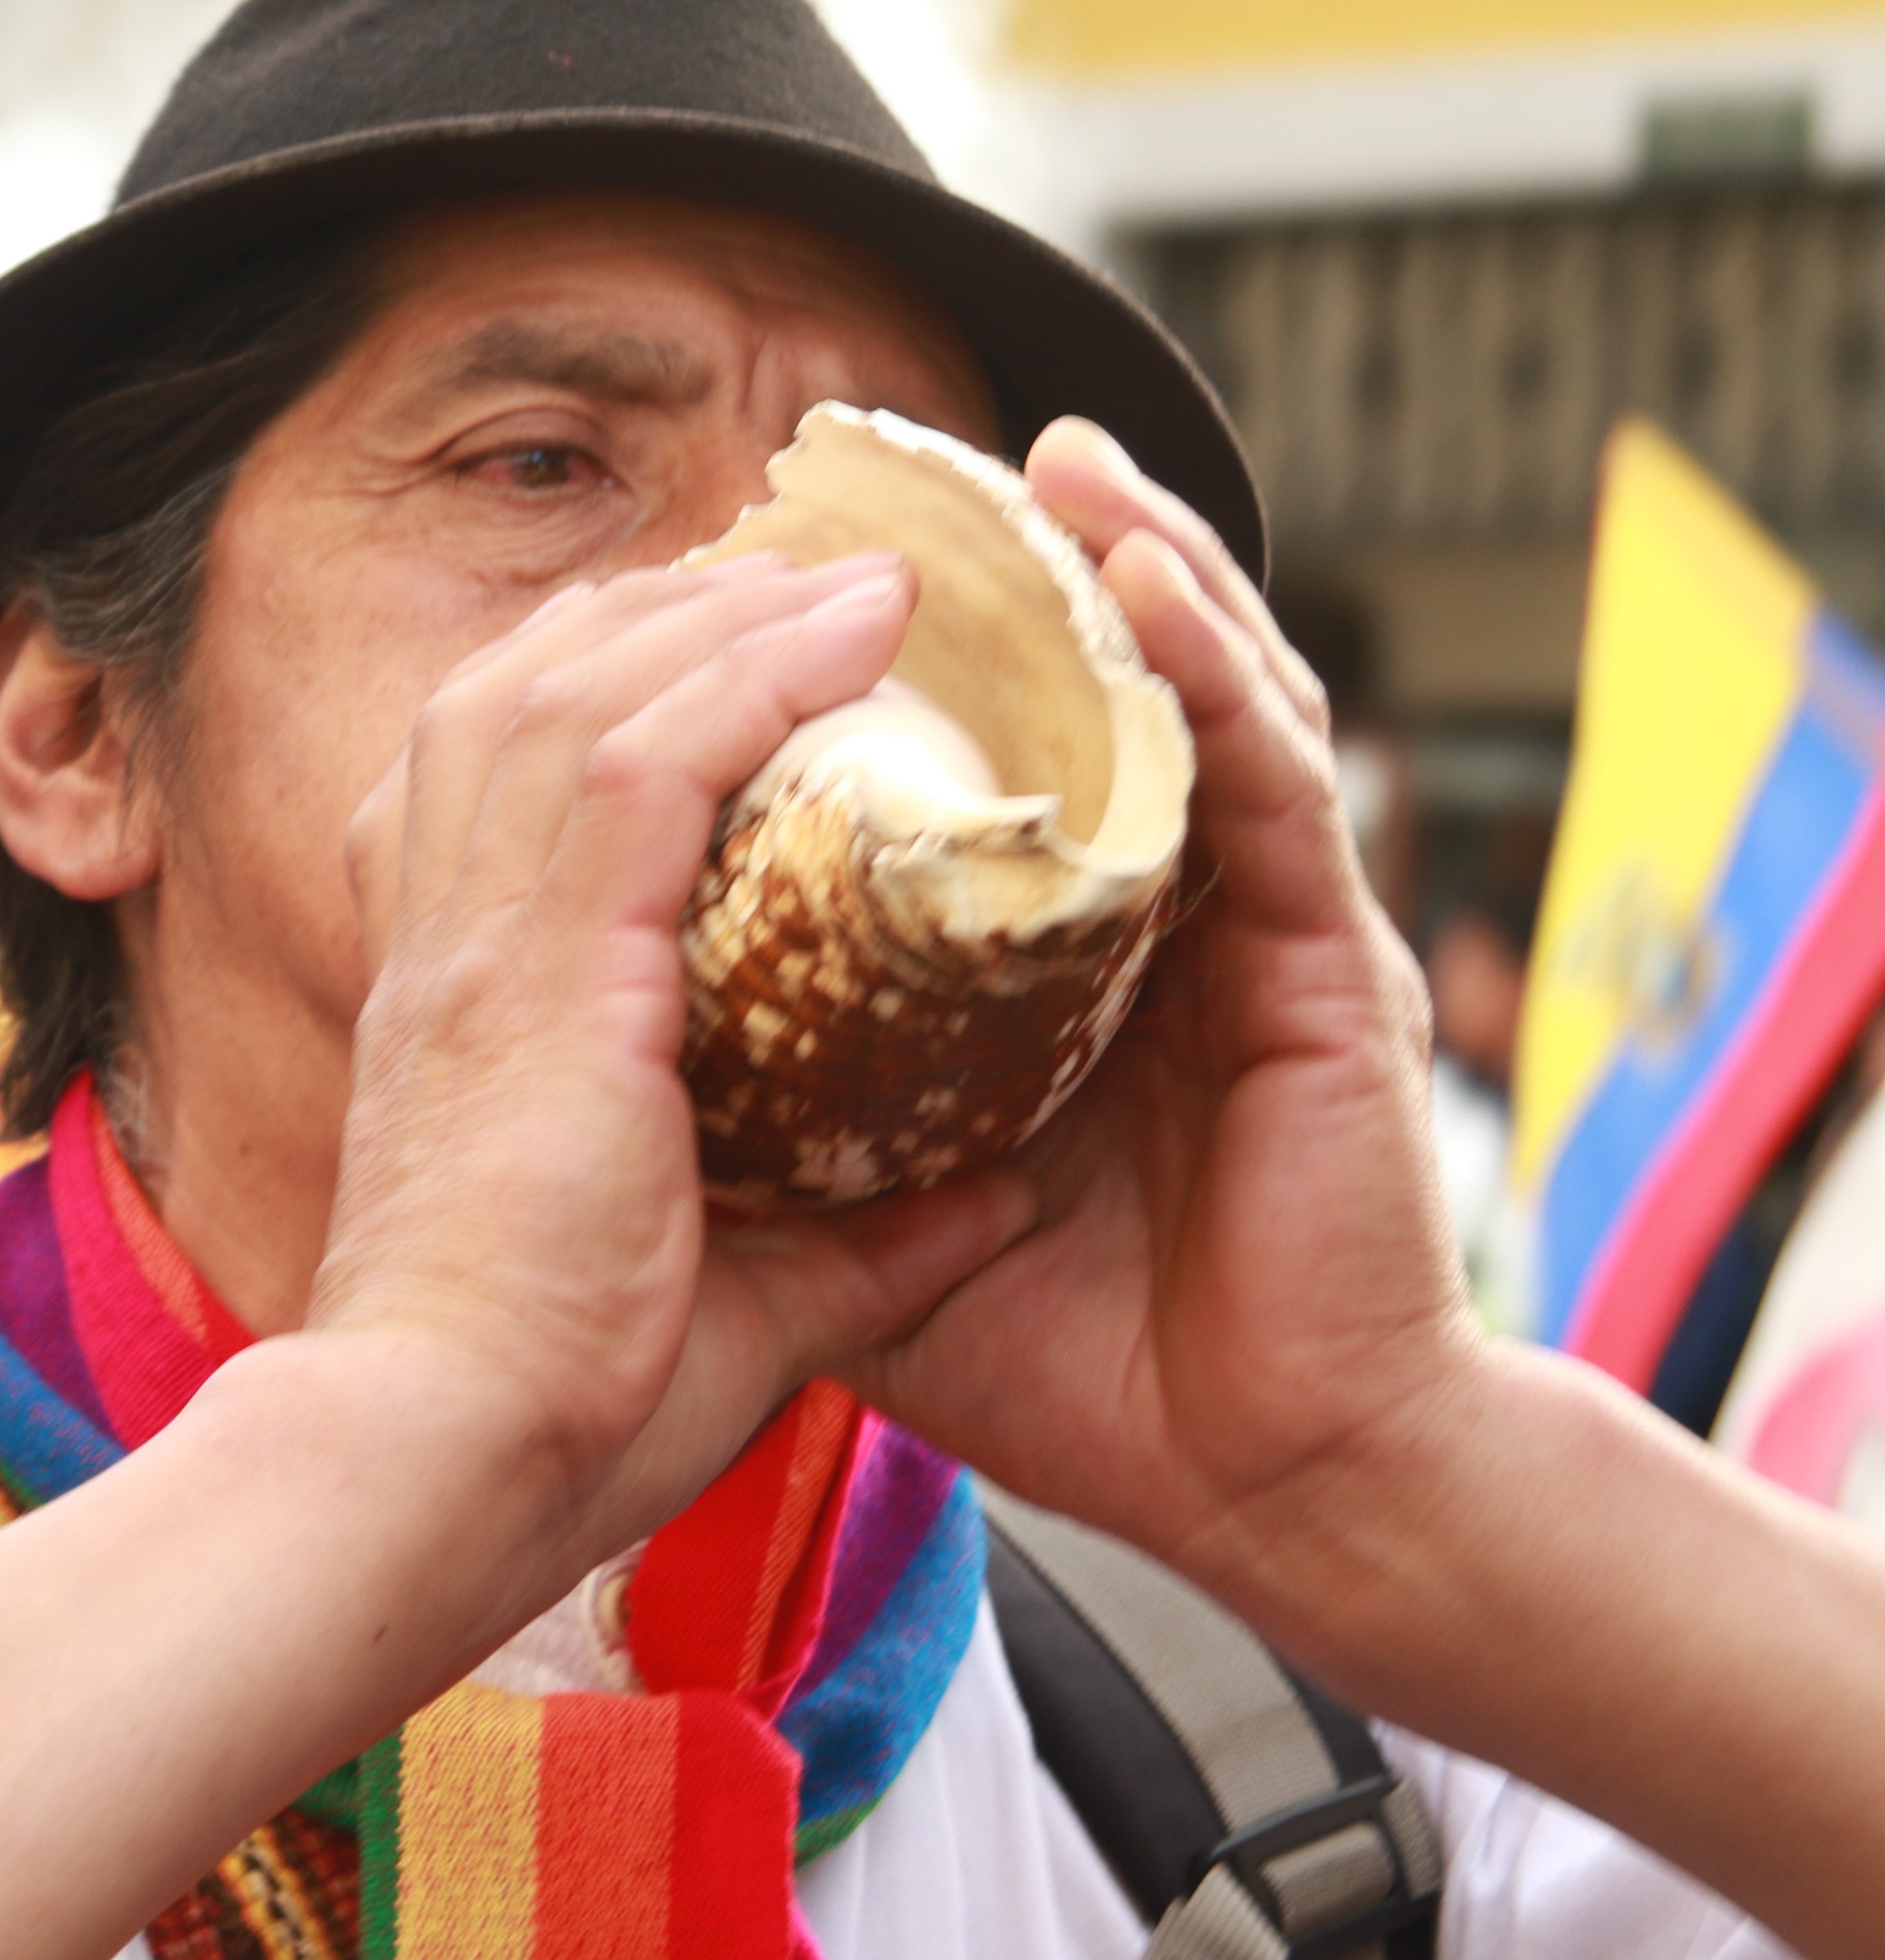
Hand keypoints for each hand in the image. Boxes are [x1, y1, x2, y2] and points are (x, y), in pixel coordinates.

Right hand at [308, 552, 1040, 1610]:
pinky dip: (755, 669)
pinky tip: (863, 624)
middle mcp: (439, 940)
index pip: (492, 773)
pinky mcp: (546, 966)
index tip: (720, 654)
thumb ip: (848, 1233)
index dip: (600, 686)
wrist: (433, 1469)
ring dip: (724, 607)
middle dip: (659, 606)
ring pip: (582, 681)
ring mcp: (478, 942)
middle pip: (524, 685)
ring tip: (865, 574)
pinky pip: (651, 753)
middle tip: (804, 572)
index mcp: (446, 1002)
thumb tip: (992, 1196)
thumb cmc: (543, 1413)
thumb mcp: (722, 1295)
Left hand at [842, 419, 1487, 1614]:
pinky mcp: (1334, 975)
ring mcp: (1250, 942)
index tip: (777, 584)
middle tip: (909, 475)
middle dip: (999, 583)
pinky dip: (1213, 674)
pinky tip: (1152, 586)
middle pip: (1070, 713)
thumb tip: (624, 1114)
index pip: (963, 787)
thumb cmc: (1079, 1370)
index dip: (881, 683)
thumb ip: (772, 1159)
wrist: (1258, 1492)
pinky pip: (1271, 788)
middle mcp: (1145, 936)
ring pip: (1186, 702)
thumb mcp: (854, 1245)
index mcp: (1035, 984)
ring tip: (1051, 467)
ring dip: (1125, 568)